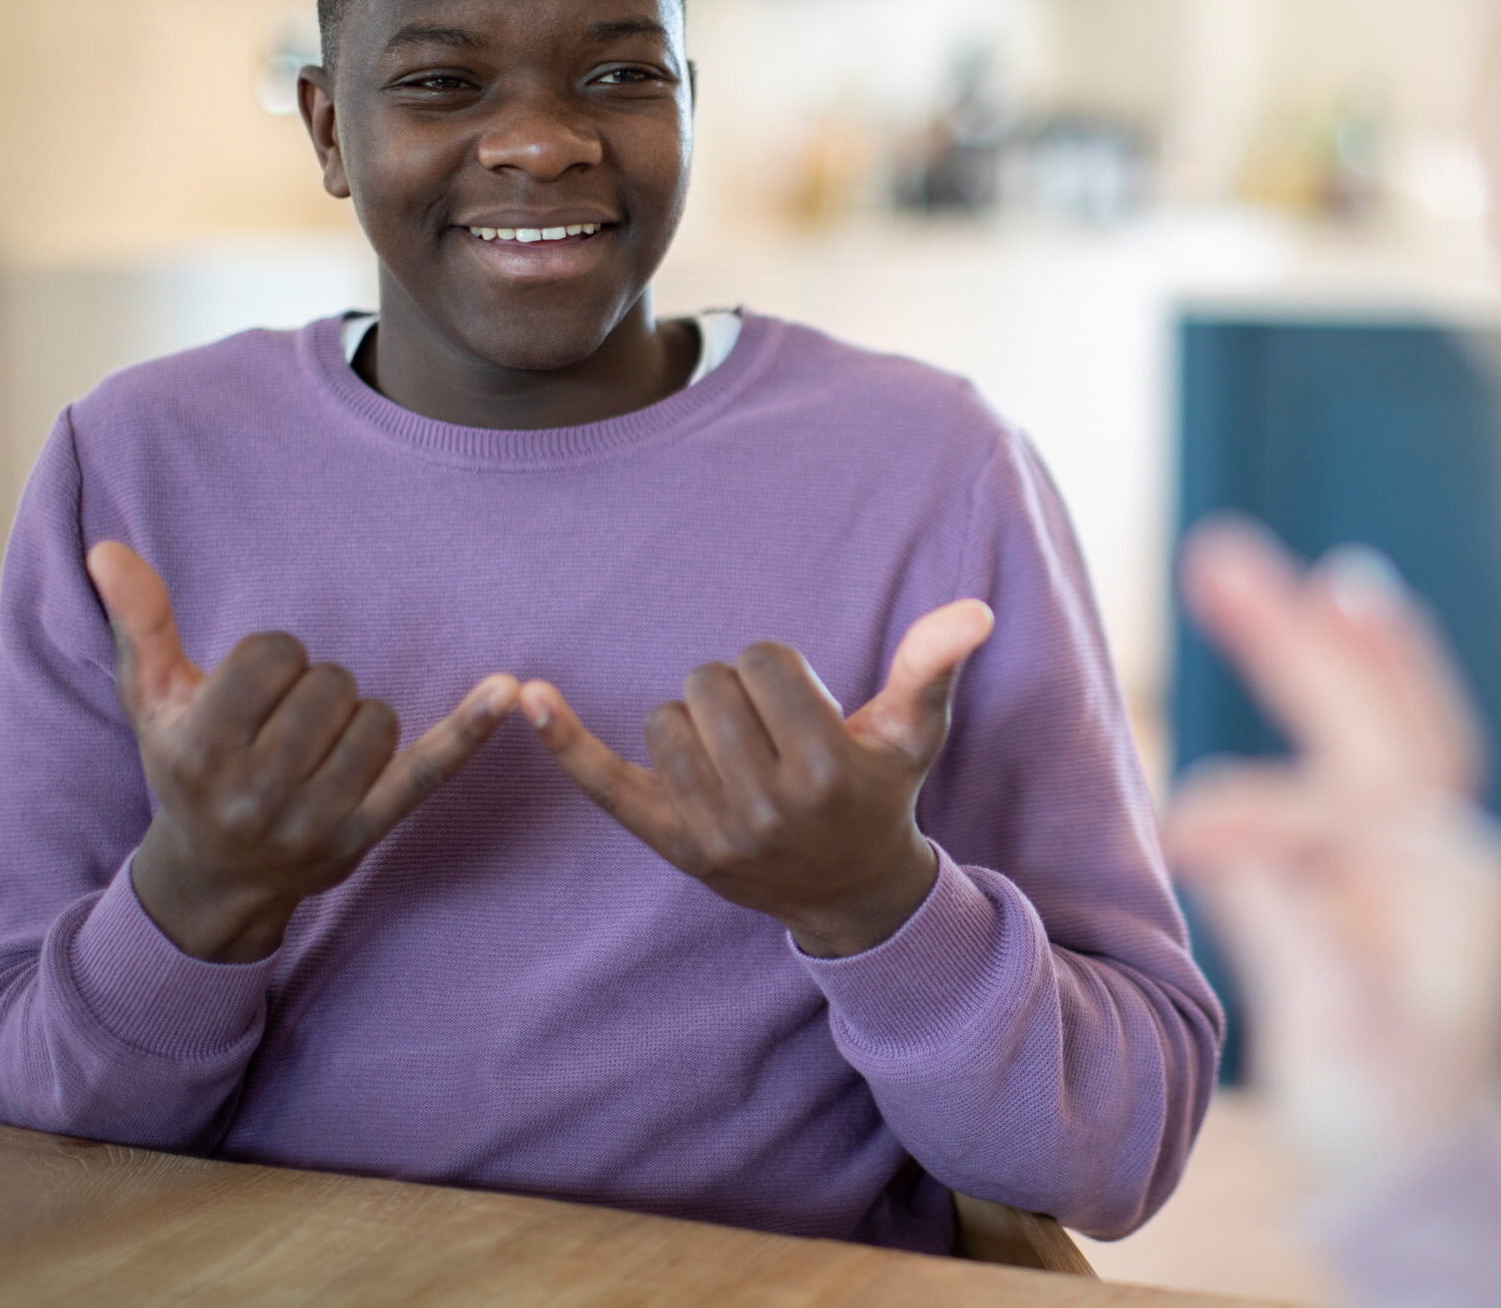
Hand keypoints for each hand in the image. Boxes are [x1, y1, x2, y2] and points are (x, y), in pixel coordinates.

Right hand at [89, 541, 519, 962]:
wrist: (211, 879)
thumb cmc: (182, 769)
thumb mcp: (151, 701)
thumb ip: (139, 621)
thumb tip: (107, 548)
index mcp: (199, 749)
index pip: (275, 655)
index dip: (273, 659)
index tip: (254, 692)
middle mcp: (254, 793)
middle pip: (330, 683)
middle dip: (314, 690)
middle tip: (284, 727)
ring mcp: (314, 820)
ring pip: (376, 717)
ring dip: (356, 719)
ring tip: (315, 748)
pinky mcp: (366, 834)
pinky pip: (429, 770)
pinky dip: (470, 728)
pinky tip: (508, 691)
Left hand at [524, 600, 995, 957]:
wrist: (849, 892)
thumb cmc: (880, 791)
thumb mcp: (914, 732)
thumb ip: (932, 666)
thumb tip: (975, 609)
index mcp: (826, 768)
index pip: (765, 660)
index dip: (779, 670)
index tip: (800, 707)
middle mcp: (766, 805)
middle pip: (710, 682)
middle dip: (737, 692)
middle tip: (769, 735)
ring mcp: (712, 831)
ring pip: (666, 718)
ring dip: (696, 721)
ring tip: (737, 756)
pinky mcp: (669, 844)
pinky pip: (605, 782)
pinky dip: (565, 739)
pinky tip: (525, 697)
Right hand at [1164, 517, 1500, 1187]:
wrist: (1438, 1170)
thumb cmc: (1386, 1117)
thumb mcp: (1333, 1033)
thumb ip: (1285, 920)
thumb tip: (1213, 828)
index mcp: (1453, 885)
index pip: (1345, 800)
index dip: (1258, 810)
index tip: (1182, 838)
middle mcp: (1459, 847)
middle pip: (1380, 713)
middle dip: (1300, 635)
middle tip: (1219, 554)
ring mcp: (1440, 848)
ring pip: (1389, 717)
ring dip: (1334, 639)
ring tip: (1300, 569)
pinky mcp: (1411, 858)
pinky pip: (1386, 744)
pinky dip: (1359, 677)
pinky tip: (1338, 618)